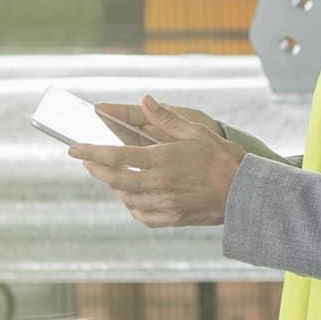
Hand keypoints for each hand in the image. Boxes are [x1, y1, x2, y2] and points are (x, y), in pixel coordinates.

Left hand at [67, 97, 244, 227]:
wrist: (247, 193)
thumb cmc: (223, 159)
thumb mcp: (197, 131)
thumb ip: (166, 118)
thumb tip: (145, 100)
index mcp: (163, 160)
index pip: (117, 156)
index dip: (91, 152)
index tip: (73, 149)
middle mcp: (161, 184)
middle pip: (115, 180)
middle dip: (96, 169)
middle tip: (86, 159)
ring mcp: (166, 204)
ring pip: (126, 198)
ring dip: (112, 186)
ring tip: (107, 174)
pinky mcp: (173, 219)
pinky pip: (142, 215)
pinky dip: (131, 206)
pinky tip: (131, 197)